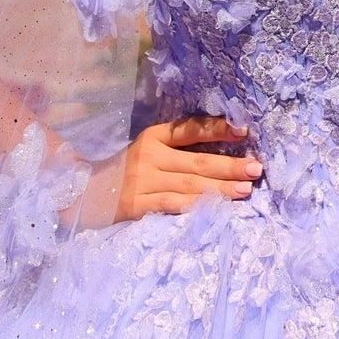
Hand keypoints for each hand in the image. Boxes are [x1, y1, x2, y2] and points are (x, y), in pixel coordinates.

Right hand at [117, 113, 261, 219]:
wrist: (83, 192)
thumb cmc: (124, 170)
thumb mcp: (146, 150)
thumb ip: (176, 149)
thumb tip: (221, 151)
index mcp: (153, 137)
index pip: (190, 130)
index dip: (217, 129)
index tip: (244, 130)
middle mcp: (149, 155)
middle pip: (197, 161)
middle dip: (229, 165)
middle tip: (256, 168)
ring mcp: (143, 181)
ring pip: (189, 185)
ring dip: (220, 189)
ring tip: (245, 190)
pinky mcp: (137, 205)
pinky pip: (172, 205)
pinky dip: (195, 206)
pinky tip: (215, 209)